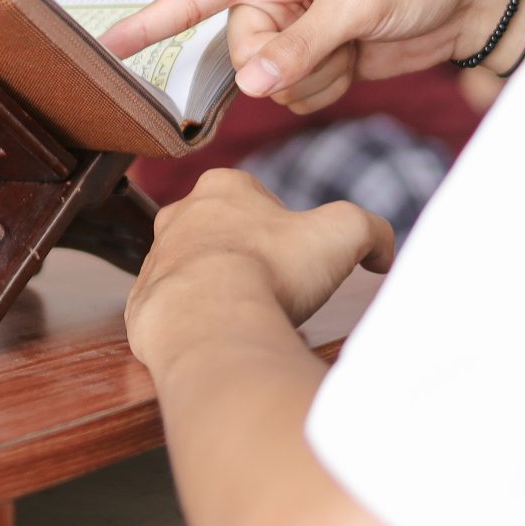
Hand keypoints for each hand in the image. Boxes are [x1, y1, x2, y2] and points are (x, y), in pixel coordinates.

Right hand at [105, 0, 510, 113]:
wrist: (466, 3)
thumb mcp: (359, 3)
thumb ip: (302, 44)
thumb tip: (253, 85)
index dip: (154, 20)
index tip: (113, 45)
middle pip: (239, 52)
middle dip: (284, 61)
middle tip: (335, 40)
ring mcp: (288, 27)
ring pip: (266, 81)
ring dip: (312, 77)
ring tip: (353, 45)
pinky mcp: (309, 58)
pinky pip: (292, 95)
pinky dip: (326, 88)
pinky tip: (356, 61)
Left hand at [125, 169, 393, 372]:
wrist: (209, 322)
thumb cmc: (270, 271)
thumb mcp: (343, 233)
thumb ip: (372, 230)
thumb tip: (382, 253)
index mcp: (222, 187)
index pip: (254, 195)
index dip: (282, 225)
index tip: (296, 254)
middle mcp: (178, 216)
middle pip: (221, 231)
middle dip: (247, 256)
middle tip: (275, 287)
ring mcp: (156, 260)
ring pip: (194, 271)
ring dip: (219, 289)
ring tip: (249, 317)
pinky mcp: (142, 304)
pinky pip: (173, 312)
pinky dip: (196, 324)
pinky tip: (220, 338)